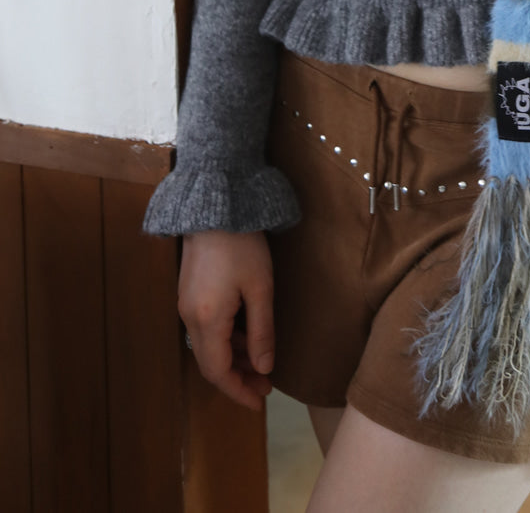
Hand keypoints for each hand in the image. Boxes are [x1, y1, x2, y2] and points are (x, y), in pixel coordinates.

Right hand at [178, 229, 275, 411]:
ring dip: (232, 359)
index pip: (218, 372)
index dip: (238, 391)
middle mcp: (189, 318)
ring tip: (260, 363)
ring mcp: (185, 305)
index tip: (260, 403)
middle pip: (210, 363)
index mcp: (207, 320)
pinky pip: (205, 329)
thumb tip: (263, 368)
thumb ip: (261, 331)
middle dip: (237, 378)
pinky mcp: (188, 293)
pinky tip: (245, 337)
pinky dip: (224, 340)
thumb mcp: (260, 289)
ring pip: (207, 347)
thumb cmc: (243, 245)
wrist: (215, 205)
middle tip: (265, 385)